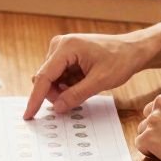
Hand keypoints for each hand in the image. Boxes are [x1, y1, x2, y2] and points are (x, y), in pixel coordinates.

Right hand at [24, 31, 154, 117]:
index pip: (44, 76)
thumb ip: (76, 95)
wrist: (132, 50)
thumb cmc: (120, 60)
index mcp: (66, 47)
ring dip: (63, 90)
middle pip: (46, 79)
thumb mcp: (100, 81)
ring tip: (84, 87)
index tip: (28, 115)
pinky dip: (68, 85)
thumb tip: (57, 107)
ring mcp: (62, 49)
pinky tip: (82, 83)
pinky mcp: (66, 54)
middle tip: (75, 99)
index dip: (35, 98)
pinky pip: (59, 76)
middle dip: (56, 94)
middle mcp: (59, 45)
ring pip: (52, 79)